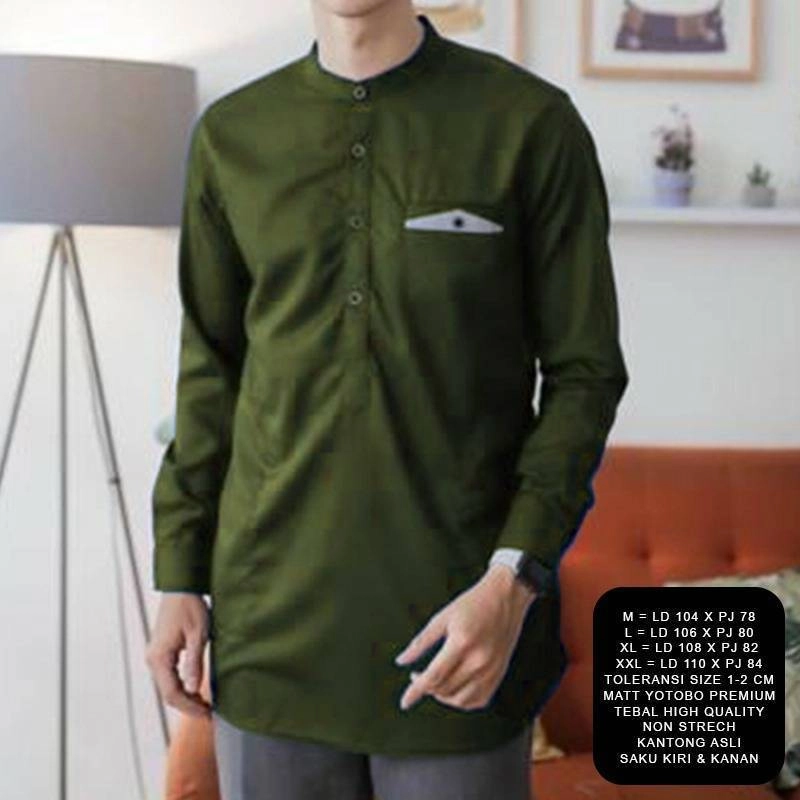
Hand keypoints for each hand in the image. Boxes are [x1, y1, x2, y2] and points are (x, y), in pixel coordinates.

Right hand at [145, 593, 211, 717]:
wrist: (180, 588)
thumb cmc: (190, 607)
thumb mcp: (198, 635)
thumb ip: (194, 663)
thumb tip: (192, 689)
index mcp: (160, 658)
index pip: (172, 693)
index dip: (189, 707)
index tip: (207, 714)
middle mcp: (153, 660)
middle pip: (168, 693)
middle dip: (187, 705)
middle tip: (208, 714)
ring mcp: (155, 656)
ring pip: (168, 686)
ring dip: (185, 697)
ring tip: (204, 704)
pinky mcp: (161, 652)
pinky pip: (169, 676)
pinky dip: (182, 686)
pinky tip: (195, 689)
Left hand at [394, 565, 536, 711]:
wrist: (505, 597)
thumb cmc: (475, 603)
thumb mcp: (443, 617)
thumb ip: (421, 641)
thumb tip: (401, 661)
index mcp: (462, 643)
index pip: (434, 676)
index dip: (416, 691)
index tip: (404, 701)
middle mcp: (478, 660)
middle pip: (445, 689)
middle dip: (426, 688)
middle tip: (417, 677)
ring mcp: (491, 670)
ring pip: (460, 700)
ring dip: (442, 697)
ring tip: (434, 684)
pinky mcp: (499, 674)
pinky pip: (478, 700)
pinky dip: (462, 700)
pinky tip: (454, 689)